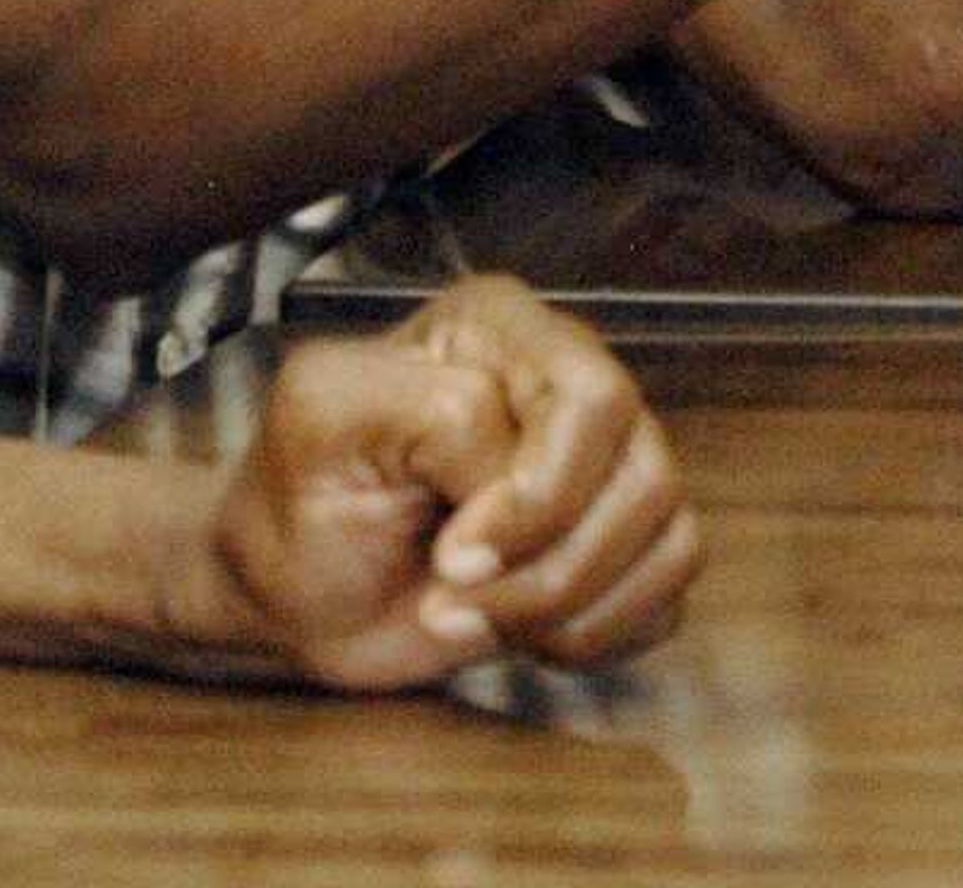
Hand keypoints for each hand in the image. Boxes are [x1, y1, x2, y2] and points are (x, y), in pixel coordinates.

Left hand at [172, 277, 697, 688]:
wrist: (294, 594)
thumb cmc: (299, 499)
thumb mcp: (324, 421)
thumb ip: (431, 411)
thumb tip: (517, 471)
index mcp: (500, 327)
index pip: (590, 402)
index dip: (534, 499)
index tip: (450, 558)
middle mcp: (566, 381)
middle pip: (643, 474)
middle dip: (552, 566)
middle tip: (452, 596)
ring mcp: (605, 464)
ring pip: (666, 537)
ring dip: (565, 609)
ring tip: (468, 618)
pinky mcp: (620, 545)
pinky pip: (668, 594)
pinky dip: (596, 635)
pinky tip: (516, 632)